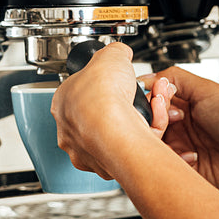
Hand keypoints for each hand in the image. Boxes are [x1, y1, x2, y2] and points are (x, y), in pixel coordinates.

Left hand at [51, 42, 173, 179]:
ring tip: (154, 102)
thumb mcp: (111, 56)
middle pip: (105, 113)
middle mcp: (72, 130)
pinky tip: (154, 119)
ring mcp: (88, 151)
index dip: (107, 83)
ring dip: (143, 115)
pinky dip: (149, 131)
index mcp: (64, 103)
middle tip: (144, 93)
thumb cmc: (103, 98)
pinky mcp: (108, 166)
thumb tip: (120, 52)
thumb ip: (115, 52)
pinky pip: (133, 146)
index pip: (85, 91)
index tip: (121, 79)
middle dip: (129, 101)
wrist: (116, 132)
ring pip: (121, 131)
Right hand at [156, 65, 218, 196]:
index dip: (152, 102)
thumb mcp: (207, 89)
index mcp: (186, 105)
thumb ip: (175, 79)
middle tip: (173, 121)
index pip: (152, 102)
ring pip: (155, 148)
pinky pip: (167, 168)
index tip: (159, 101)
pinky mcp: (187, 171)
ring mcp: (184, 149)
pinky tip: (194, 157)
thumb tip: (147, 77)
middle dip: (156, 122)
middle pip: (149, 125)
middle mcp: (182, 127)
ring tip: (185, 141)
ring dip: (165, 144)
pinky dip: (176, 162)